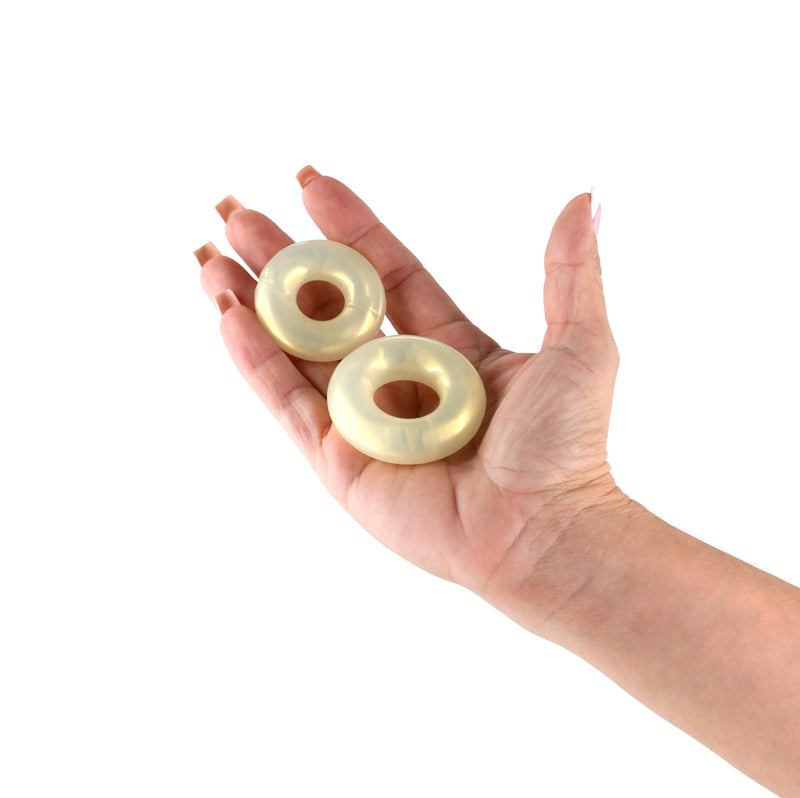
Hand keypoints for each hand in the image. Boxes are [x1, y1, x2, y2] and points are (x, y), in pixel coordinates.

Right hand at [197, 170, 622, 612]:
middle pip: (328, 306)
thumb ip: (568, 270)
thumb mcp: (579, 342)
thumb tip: (586, 195)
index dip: (349, 228)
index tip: (309, 182)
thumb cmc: (566, 445)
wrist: (542, 533)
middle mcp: (398, 378)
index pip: (388, 273)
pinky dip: (255, 359)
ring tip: (209, 255)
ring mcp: (363, 420)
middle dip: (281, 258)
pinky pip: (287, 402)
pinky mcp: (336, 460)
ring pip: (295, 350)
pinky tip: (226, 316)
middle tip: (234, 210)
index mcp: (449, 346)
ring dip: (251, 301)